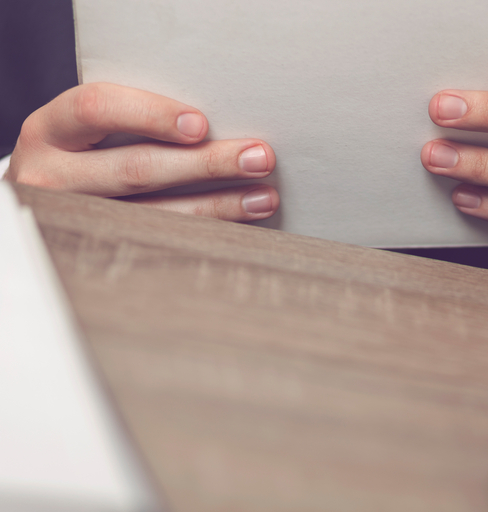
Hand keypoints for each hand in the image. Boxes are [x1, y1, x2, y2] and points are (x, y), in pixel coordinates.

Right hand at [4, 82, 278, 221]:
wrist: (49, 198)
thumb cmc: (86, 151)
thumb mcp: (94, 128)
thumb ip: (136, 120)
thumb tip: (217, 124)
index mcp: (51, 130)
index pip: (96, 109)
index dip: (150, 115)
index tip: (201, 124)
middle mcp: (52, 176)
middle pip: (136, 169)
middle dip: (206, 164)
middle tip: (258, 157)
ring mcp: (75, 221)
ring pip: (154, 215)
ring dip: (218, 206)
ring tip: (264, 197)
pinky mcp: (99, 253)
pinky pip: (160, 244)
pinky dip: (206, 233)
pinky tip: (239, 225)